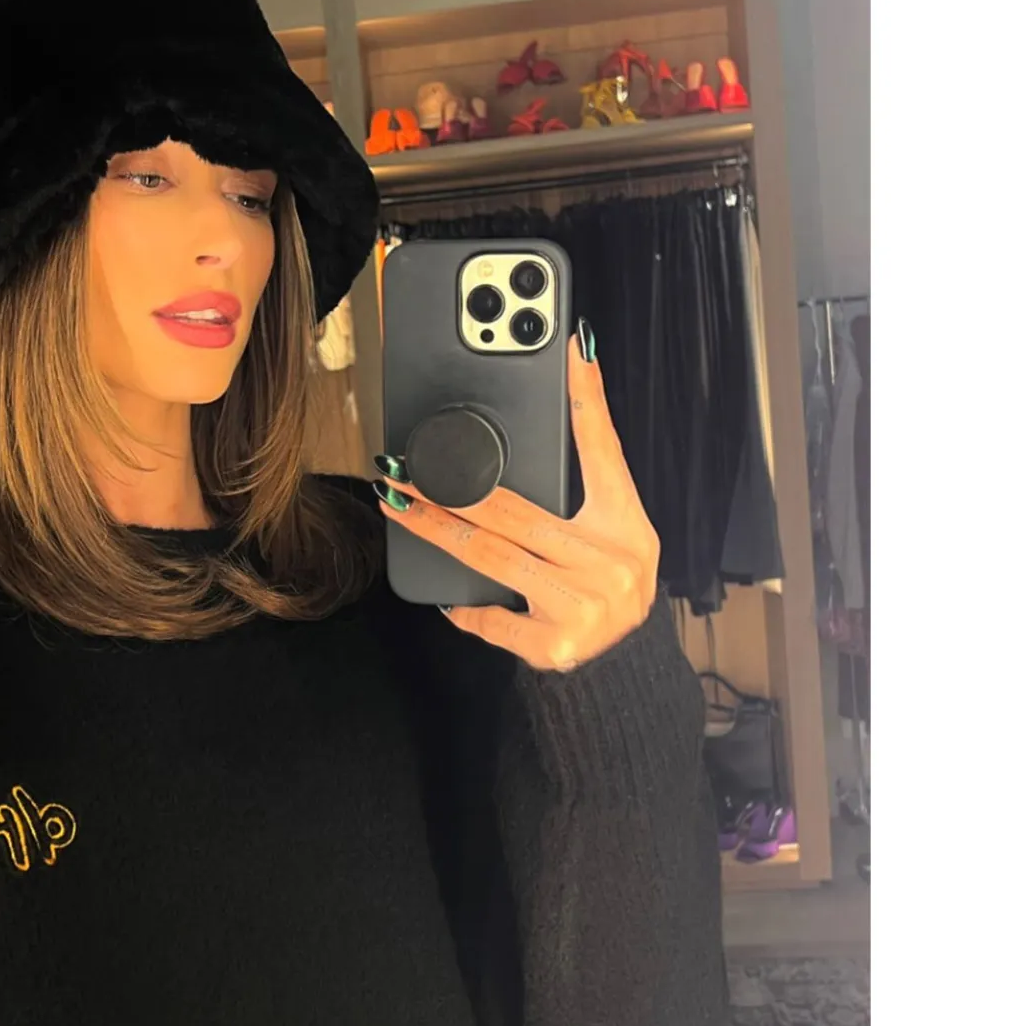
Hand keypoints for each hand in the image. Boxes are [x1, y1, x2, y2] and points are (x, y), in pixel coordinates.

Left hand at [374, 324, 660, 672]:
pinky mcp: (556, 643)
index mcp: (626, 525)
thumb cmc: (604, 593)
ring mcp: (584, 602)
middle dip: (449, 486)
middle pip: (513, 510)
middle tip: (402, 466)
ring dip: (435, 527)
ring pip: (489, 553)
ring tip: (397, 505)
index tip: (572, 351)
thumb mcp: (609, 542)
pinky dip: (468, 611)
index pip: (603, 450)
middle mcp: (610, 560)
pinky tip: (449, 601)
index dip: (587, 398)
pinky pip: (492, 618)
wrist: (627, 674)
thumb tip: (511, 459)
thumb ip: (574, 503)